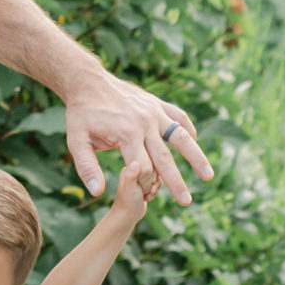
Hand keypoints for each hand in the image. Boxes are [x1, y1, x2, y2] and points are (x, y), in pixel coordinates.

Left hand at [64, 75, 212, 205]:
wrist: (88, 81)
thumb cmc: (81, 114)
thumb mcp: (76, 141)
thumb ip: (86, 168)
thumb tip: (98, 193)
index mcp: (126, 134)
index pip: (143, 168)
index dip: (144, 185)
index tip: (145, 197)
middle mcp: (145, 123)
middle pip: (165, 158)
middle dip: (176, 182)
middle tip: (186, 202)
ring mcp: (154, 112)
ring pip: (182, 137)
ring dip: (196, 157)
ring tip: (208, 176)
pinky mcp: (157, 104)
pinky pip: (179, 118)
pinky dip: (189, 130)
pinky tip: (196, 144)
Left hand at [110, 162, 152, 226]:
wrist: (127, 216)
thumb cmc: (127, 202)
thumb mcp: (130, 188)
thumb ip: (131, 175)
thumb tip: (136, 163)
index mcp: (130, 167)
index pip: (149, 163)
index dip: (152, 176)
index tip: (146, 186)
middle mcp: (134, 169)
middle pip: (155, 170)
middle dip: (154, 183)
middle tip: (145, 192)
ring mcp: (140, 177)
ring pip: (157, 177)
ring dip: (154, 189)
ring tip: (145, 196)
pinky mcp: (144, 184)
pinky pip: (156, 183)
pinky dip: (154, 192)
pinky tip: (146, 198)